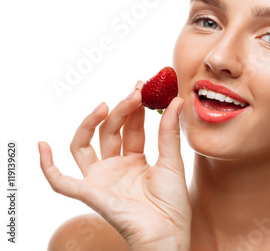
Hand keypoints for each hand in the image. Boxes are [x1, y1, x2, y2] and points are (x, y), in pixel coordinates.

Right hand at [39, 84, 190, 249]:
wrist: (167, 232)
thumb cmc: (173, 203)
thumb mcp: (172, 161)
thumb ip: (168, 132)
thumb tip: (175, 101)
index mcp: (136, 160)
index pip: (131, 128)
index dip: (136, 108)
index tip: (142, 87)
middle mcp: (116, 167)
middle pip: (110, 131)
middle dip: (121, 110)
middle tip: (134, 93)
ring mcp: (101, 179)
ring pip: (84, 145)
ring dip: (90, 124)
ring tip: (105, 106)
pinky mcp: (89, 193)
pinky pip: (61, 182)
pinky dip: (47, 166)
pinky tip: (43, 145)